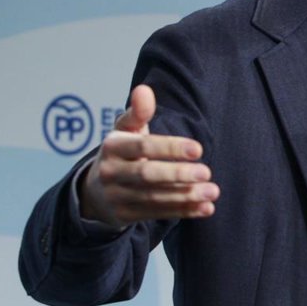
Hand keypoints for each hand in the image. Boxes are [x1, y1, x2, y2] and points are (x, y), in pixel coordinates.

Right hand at [78, 84, 218, 226]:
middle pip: (147, 174)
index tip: (198, 149)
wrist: (94, 192)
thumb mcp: (126, 130)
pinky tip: (206, 208)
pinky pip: (157, 213)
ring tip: (212, 191)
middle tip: (206, 172)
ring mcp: (116, 196)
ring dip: (185, 196)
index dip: (170, 148)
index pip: (143, 147)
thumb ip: (138, 112)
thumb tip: (144, 89)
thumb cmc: (122, 152)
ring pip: (153, 197)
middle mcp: (110, 172)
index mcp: (113, 146)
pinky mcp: (124, 216)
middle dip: (178, 174)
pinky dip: (183, 211)